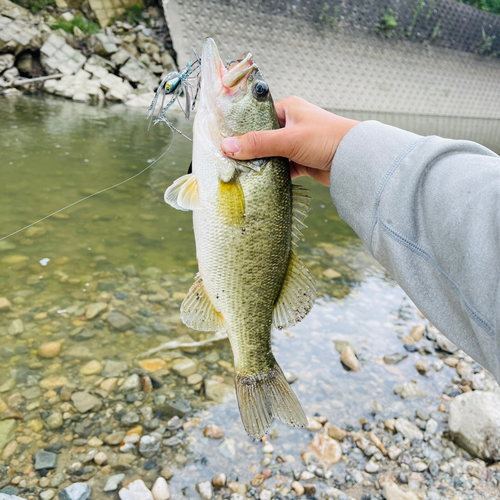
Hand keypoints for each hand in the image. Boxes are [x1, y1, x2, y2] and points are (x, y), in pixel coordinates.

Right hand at [221, 96, 359, 185]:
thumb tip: (227, 146)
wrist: (356, 160)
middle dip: (248, 150)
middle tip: (228, 160)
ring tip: (239, 173)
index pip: (256, 117)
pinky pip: (281, 168)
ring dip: (260, 164)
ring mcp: (296, 144)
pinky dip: (272, 175)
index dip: (240, 128)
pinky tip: (259, 183)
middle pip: (262, 137)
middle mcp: (291, 124)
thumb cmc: (327, 138)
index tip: (223, 140)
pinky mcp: (301, 161)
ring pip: (271, 154)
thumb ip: (258, 143)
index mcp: (288, 109)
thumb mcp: (289, 139)